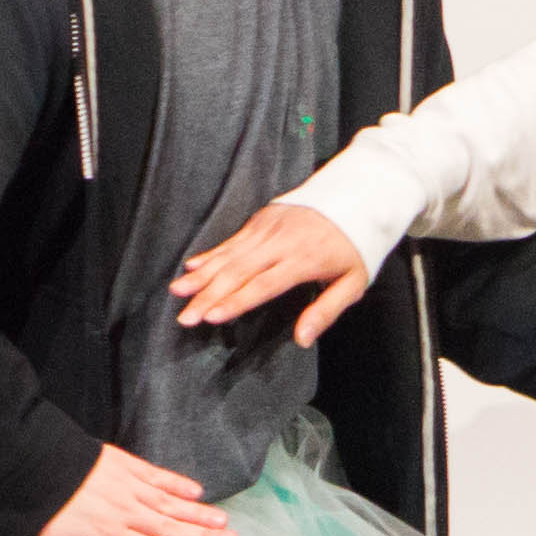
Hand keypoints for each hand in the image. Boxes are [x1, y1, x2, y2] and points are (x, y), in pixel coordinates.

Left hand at [35, 444, 236, 535]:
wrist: (29, 465)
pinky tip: (196, 490)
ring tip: (223, 520)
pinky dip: (177, 483)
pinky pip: (157, 476)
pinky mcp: (124, 465)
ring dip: (198, 513)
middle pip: (171, 528)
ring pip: (170, 503)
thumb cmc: (39, 514)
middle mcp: (126, 512)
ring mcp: (127, 487)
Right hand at [168, 202, 370, 344]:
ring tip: (177, 293)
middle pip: (238, 272)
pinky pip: (231, 240)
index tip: (212, 316)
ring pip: (228, 255)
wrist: (358, 195)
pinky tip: (190, 266)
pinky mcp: (261, 219)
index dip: (236, 301)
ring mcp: (268, 228)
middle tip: (184, 317)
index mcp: (304, 259)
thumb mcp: (353, 283)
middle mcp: (280, 242)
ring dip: (200, 275)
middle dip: (207, 296)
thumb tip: (302, 339)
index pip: (264, 284)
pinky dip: (209, 254)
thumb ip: (326, 311)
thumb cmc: (356, 246)